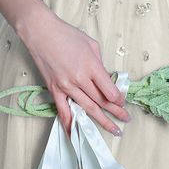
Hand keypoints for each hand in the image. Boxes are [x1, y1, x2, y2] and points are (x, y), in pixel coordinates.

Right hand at [23, 14, 131, 138]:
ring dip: (102, 120)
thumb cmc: (67, 34)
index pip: (110, 91)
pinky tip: (76, 136)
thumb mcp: (91, 45)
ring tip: (114, 130)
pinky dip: (70, 125)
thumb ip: (100, 64)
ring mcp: (66, 86)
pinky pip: (63, 111)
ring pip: (87, 108)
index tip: (123, 102)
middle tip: (126, 119)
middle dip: (116, 112)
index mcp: (91, 66)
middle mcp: (80, 79)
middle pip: (101, 101)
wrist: (41, 32)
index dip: (119, 99)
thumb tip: (105, 79)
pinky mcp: (54, 89)